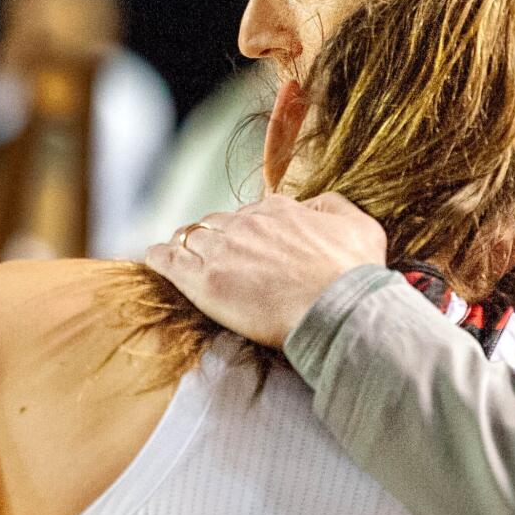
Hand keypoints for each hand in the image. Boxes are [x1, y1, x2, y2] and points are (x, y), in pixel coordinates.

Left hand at [144, 193, 386, 347]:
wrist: (338, 310)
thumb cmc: (355, 275)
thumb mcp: (360, 226)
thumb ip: (334, 206)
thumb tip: (314, 205)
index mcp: (280, 209)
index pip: (252, 212)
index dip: (249, 229)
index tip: (251, 245)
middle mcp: (247, 223)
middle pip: (218, 223)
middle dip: (216, 237)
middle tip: (218, 257)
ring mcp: (223, 250)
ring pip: (191, 237)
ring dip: (186, 245)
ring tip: (179, 256)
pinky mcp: (204, 281)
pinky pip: (168, 260)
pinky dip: (159, 258)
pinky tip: (154, 260)